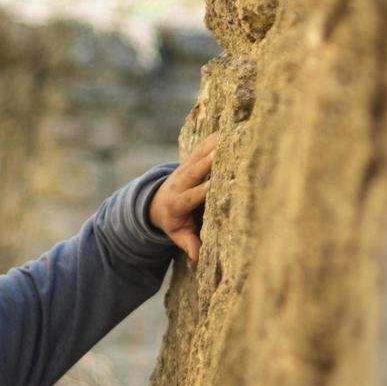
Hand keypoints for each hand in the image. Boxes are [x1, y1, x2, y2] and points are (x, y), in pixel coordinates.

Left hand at [148, 131, 219, 261]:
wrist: (155, 203)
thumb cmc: (172, 222)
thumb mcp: (177, 235)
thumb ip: (187, 243)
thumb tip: (196, 257)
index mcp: (177, 203)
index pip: (192, 196)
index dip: (203, 190)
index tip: (216, 185)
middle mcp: (179, 183)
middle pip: (195, 170)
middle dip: (209, 161)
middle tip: (225, 151)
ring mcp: (182, 169)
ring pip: (198, 155)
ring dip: (213, 145)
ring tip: (230, 134)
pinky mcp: (187, 160)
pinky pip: (200, 148)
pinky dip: (213, 139)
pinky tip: (228, 128)